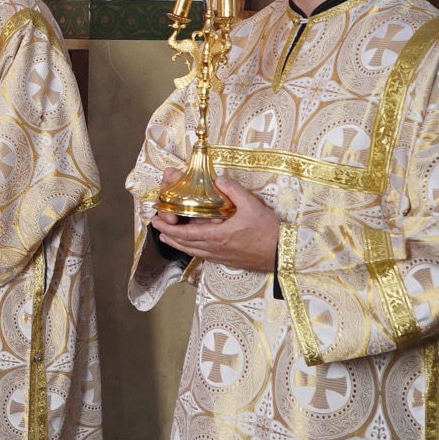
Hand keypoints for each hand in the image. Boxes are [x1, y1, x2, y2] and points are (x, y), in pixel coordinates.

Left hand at [151, 175, 279, 272]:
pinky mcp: (227, 260)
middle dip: (168, 236)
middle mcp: (215, 249)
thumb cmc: (268, 231)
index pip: (185, 234)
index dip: (168, 228)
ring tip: (167, 237)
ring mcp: (221, 257)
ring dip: (178, 244)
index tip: (155, 221)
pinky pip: (204, 255)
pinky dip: (192, 249)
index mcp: (217, 236)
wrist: (283, 253)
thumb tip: (219, 179)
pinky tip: (192, 246)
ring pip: (193, 252)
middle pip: (184, 245)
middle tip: (156, 227)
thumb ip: (234, 191)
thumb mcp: (252, 206)